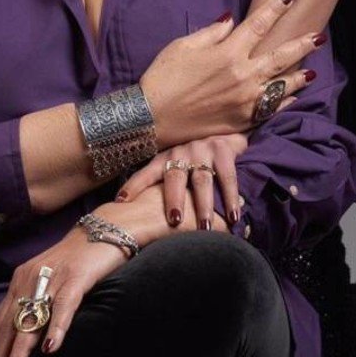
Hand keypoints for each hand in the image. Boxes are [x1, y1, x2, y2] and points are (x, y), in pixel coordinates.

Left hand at [0, 187, 186, 356]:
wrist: (107, 227)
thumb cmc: (79, 258)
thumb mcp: (50, 278)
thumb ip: (36, 300)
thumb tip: (26, 336)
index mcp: (23, 277)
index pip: (3, 319)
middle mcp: (33, 276)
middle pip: (13, 322)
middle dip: (2, 355)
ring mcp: (54, 276)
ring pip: (33, 317)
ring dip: (21, 348)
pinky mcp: (77, 276)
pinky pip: (63, 306)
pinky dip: (56, 328)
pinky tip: (50, 348)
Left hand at [114, 133, 268, 229]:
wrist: (221, 129)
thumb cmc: (193, 157)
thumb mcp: (174, 164)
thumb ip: (162, 184)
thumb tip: (135, 209)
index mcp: (165, 157)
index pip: (146, 172)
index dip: (134, 185)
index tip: (121, 201)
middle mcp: (181, 152)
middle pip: (175, 178)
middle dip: (174, 199)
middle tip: (174, 220)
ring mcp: (202, 150)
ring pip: (202, 181)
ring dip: (204, 205)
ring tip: (204, 226)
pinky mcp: (222, 151)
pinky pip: (227, 177)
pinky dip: (231, 198)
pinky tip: (234, 217)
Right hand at [139, 0, 321, 146]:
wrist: (151, 118)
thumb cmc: (164, 77)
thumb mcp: (183, 46)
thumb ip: (212, 33)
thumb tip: (232, 20)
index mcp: (228, 53)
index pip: (259, 25)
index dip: (275, 9)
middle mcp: (242, 76)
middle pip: (280, 56)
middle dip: (302, 44)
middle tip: (319, 36)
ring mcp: (245, 101)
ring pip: (281, 85)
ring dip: (299, 75)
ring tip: (312, 70)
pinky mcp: (241, 120)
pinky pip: (270, 110)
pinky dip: (284, 103)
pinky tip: (294, 98)